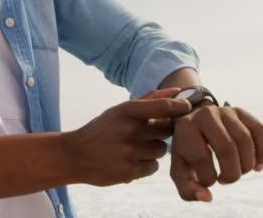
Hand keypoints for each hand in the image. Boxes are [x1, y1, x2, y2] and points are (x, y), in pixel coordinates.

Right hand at [64, 88, 191, 186]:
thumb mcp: (120, 110)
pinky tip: (131, 160)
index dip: (179, 107)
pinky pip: (153, 166)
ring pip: (161, 150)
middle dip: (162, 131)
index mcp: (126, 111)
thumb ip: (150, 100)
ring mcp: (129, 153)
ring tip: (135, 148)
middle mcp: (129, 131)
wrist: (75, 155)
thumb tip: (177, 91)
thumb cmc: (103, 129)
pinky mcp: (129, 172)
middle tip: (149, 132)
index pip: (163, 107)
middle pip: (166, 130)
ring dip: (153, 149)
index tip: (187, 107)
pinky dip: (146, 164)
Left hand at [170, 102, 262, 201]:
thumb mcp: (180, 170)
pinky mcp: (240, 112)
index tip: (208, 181)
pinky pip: (259, 130)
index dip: (208, 178)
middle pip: (227, 148)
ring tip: (238, 173)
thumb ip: (188, 189)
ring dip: (246, 165)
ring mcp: (224, 111)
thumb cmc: (187, 153)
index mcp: (185, 128)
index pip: (201, 157)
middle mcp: (205, 114)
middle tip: (226, 180)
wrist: (194, 126)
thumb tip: (207, 197)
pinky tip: (257, 166)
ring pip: (245, 139)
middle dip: (231, 173)